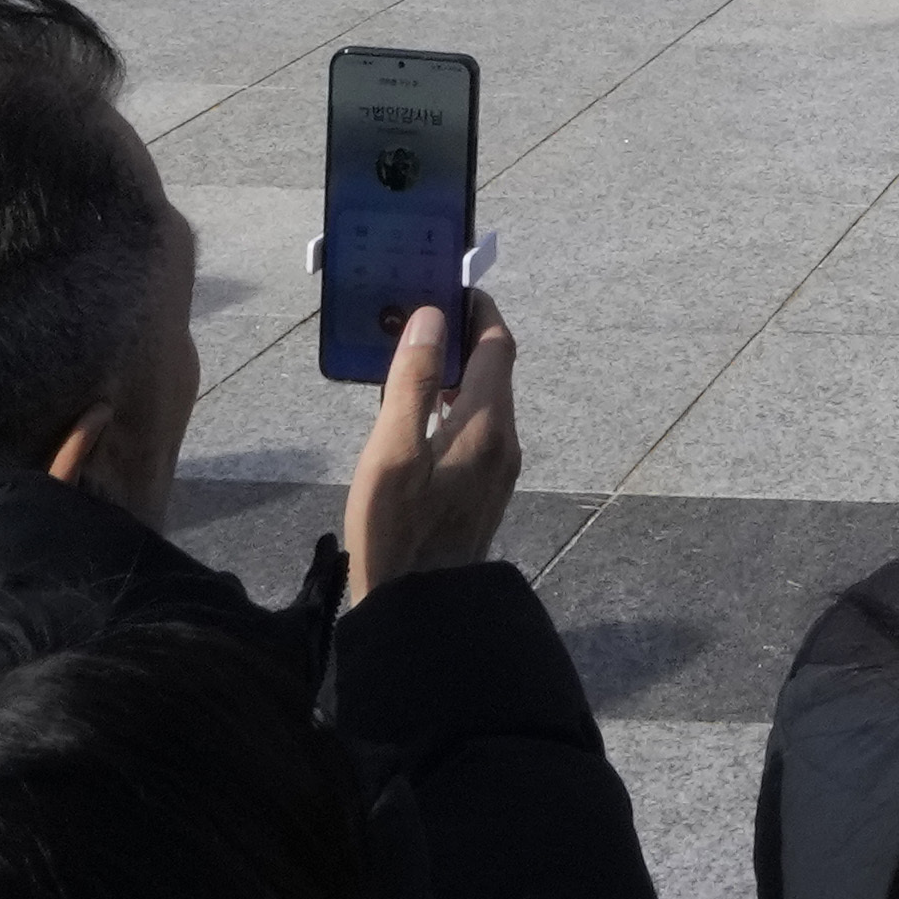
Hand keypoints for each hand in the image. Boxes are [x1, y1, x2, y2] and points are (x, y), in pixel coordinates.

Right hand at [336, 292, 525, 577]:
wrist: (420, 612)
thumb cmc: (398, 531)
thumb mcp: (393, 451)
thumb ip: (414, 381)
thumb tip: (431, 318)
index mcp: (489, 423)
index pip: (497, 344)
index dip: (476, 310)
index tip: (448, 287)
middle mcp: (505, 442)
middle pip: (494, 371)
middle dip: (462, 339)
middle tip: (417, 322)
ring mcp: (497, 470)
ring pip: (485, 402)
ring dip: (455, 376)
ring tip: (409, 366)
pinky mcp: (482, 492)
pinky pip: (476, 431)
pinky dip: (453, 407)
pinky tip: (416, 421)